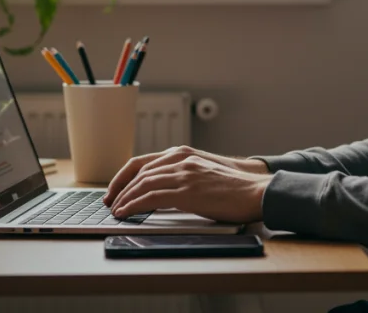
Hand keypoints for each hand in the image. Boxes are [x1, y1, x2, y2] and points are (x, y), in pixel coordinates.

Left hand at [105, 145, 268, 206]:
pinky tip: (126, 213)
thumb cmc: (235, 188)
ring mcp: (185, 174)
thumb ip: (184, 176)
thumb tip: (163, 193)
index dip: (125, 176)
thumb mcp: (204, 174)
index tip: (115, 189)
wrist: (256, 191)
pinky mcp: (188, 191)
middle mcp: (181, 160)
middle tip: (110, 202)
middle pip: (139, 172)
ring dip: (125, 198)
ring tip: (116, 210)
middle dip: (120, 188)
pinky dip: (134, 205)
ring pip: (143, 184)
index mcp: (184, 154)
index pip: (144, 162)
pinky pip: (151, 197)